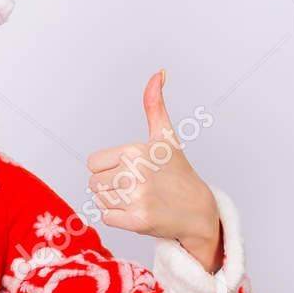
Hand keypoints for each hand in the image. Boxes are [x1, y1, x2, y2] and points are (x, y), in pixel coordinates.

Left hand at [87, 69, 221, 271]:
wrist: (199, 211)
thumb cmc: (179, 173)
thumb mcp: (166, 137)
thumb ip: (155, 105)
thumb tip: (159, 72)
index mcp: (135, 150)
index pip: (93, 163)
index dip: (109, 168)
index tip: (131, 170)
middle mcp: (135, 172)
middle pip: (93, 183)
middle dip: (111, 186)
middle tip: (137, 187)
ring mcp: (136, 197)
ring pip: (99, 200)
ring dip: (115, 203)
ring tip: (139, 199)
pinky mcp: (137, 220)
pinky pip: (107, 218)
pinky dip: (120, 218)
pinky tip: (139, 212)